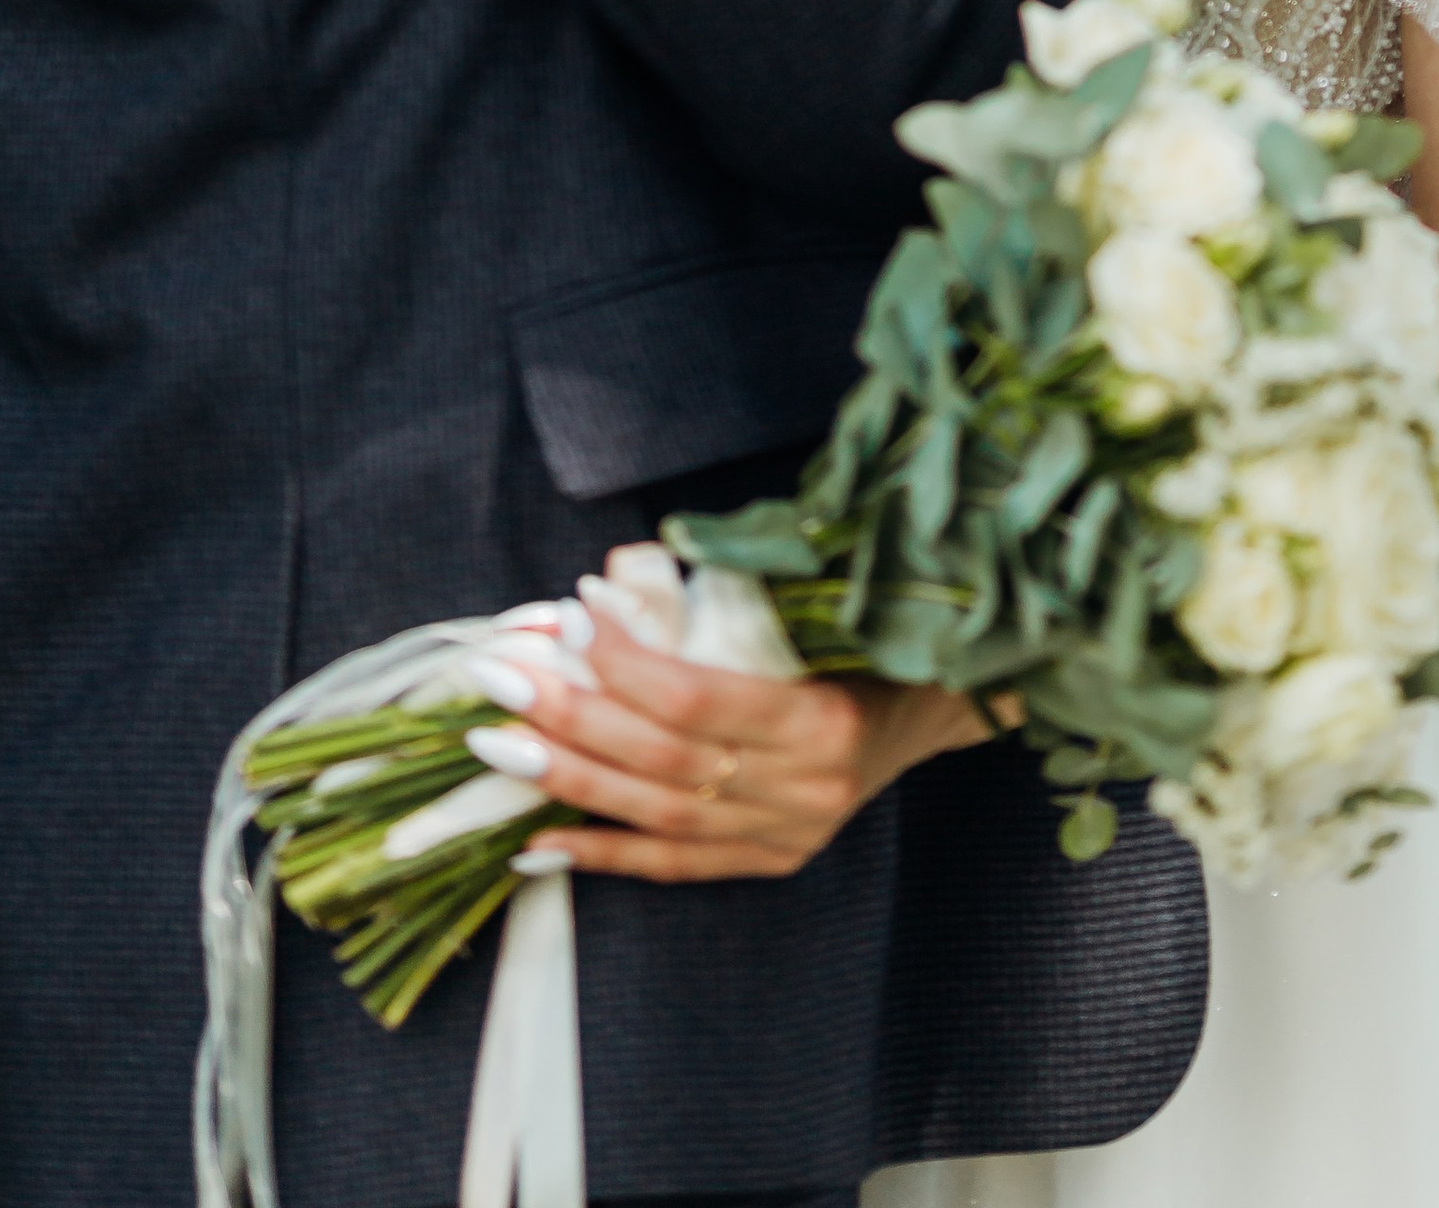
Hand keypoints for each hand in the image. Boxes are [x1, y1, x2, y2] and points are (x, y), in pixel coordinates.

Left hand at [484, 618, 990, 885]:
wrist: (938, 706)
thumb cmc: (870, 638)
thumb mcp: (817, 603)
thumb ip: (725, 593)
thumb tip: (619, 574)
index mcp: (821, 721)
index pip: (697, 699)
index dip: (625, 662)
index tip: (572, 614)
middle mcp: (803, 791)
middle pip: (665, 760)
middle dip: (574, 716)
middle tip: (503, 677)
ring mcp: (786, 834)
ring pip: (659, 814)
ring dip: (572, 780)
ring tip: (500, 746)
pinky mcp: (771, 860)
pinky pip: (674, 865)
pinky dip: (603, 854)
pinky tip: (536, 842)